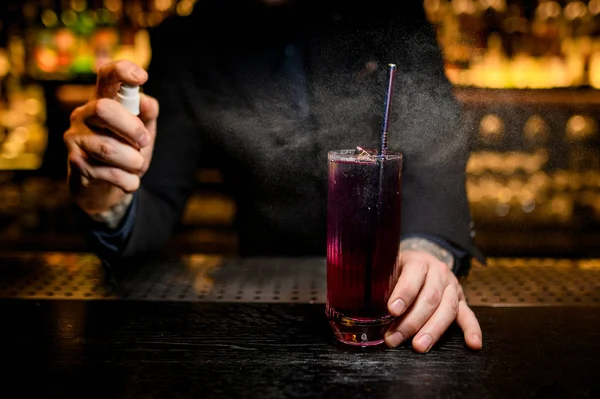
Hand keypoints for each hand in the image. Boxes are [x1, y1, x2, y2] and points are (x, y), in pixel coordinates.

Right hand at [64, 60, 158, 213]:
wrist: (103, 189)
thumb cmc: (125, 153)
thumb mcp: (142, 133)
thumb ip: (147, 115)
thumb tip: (146, 101)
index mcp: (102, 101)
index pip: (106, 77)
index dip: (122, 71)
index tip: (143, 77)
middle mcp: (83, 115)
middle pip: (103, 109)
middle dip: (132, 128)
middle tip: (144, 141)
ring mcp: (74, 138)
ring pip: (108, 147)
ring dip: (134, 161)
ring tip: (137, 166)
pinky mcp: (75, 163)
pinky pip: (110, 172)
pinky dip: (128, 180)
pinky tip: (130, 181)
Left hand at [384, 250, 481, 351]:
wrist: (420, 263)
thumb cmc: (399, 270)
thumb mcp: (388, 268)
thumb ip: (379, 282)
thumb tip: (363, 304)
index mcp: (419, 261)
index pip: (413, 276)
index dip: (404, 293)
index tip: (391, 310)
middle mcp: (439, 272)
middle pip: (430, 298)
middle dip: (411, 321)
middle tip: (394, 338)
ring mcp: (452, 286)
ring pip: (447, 309)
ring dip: (433, 330)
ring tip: (419, 346)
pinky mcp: (461, 300)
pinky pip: (469, 315)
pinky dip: (472, 330)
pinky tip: (473, 344)